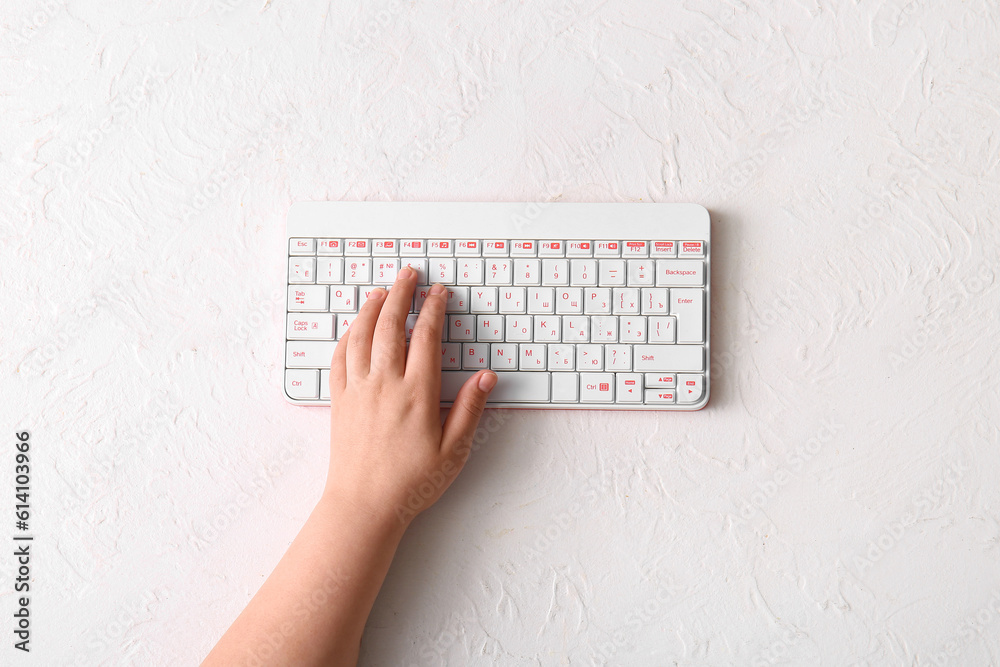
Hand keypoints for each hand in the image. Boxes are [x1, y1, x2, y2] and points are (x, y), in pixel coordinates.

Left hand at [324, 268, 496, 525]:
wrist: (364, 506)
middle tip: (409, 273)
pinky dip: (347, 336)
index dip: (434, 308)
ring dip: (371, 308)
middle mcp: (385, 384)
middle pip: (390, 325)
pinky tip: (353, 328)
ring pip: (361, 335)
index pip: (425, 336)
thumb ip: (469, 409)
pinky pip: (340, 358)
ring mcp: (358, 391)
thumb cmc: (411, 483)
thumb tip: (486, 377)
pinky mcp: (339, 401)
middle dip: (401, 293)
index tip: (440, 292)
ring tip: (382, 291)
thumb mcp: (454, 450)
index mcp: (416, 393)